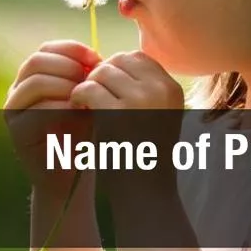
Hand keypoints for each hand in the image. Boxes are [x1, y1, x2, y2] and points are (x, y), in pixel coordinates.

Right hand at [3, 40, 100, 196]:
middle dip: (67, 65)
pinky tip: (78, 110)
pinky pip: (36, 110)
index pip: (46, 49)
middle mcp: (18, 89)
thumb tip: (95, 57)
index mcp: (33, 76)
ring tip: (84, 93)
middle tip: (89, 76)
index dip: (71, 49)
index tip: (96, 57)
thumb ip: (85, 77)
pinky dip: (60, 106)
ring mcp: (13, 110)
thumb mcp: (85, 97)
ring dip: (63, 84)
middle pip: (36, 61)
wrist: (70, 171)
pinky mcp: (16, 131)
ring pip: (34, 82)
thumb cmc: (82, 130)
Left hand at [70, 51, 185, 203]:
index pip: (137, 57)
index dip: (116, 68)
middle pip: (118, 60)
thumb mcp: (153, 114)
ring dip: (88, 85)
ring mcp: (140, 99)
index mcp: (172, 89)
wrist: (144, 194)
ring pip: (101, 72)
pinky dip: (78, 97)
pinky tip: (79, 109)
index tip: (106, 87)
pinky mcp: (117, 113)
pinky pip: (88, 88)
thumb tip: (109, 61)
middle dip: (100, 75)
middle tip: (91, 95)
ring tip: (85, 104)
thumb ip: (139, 87)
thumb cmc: (143, 155)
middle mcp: (160, 90)